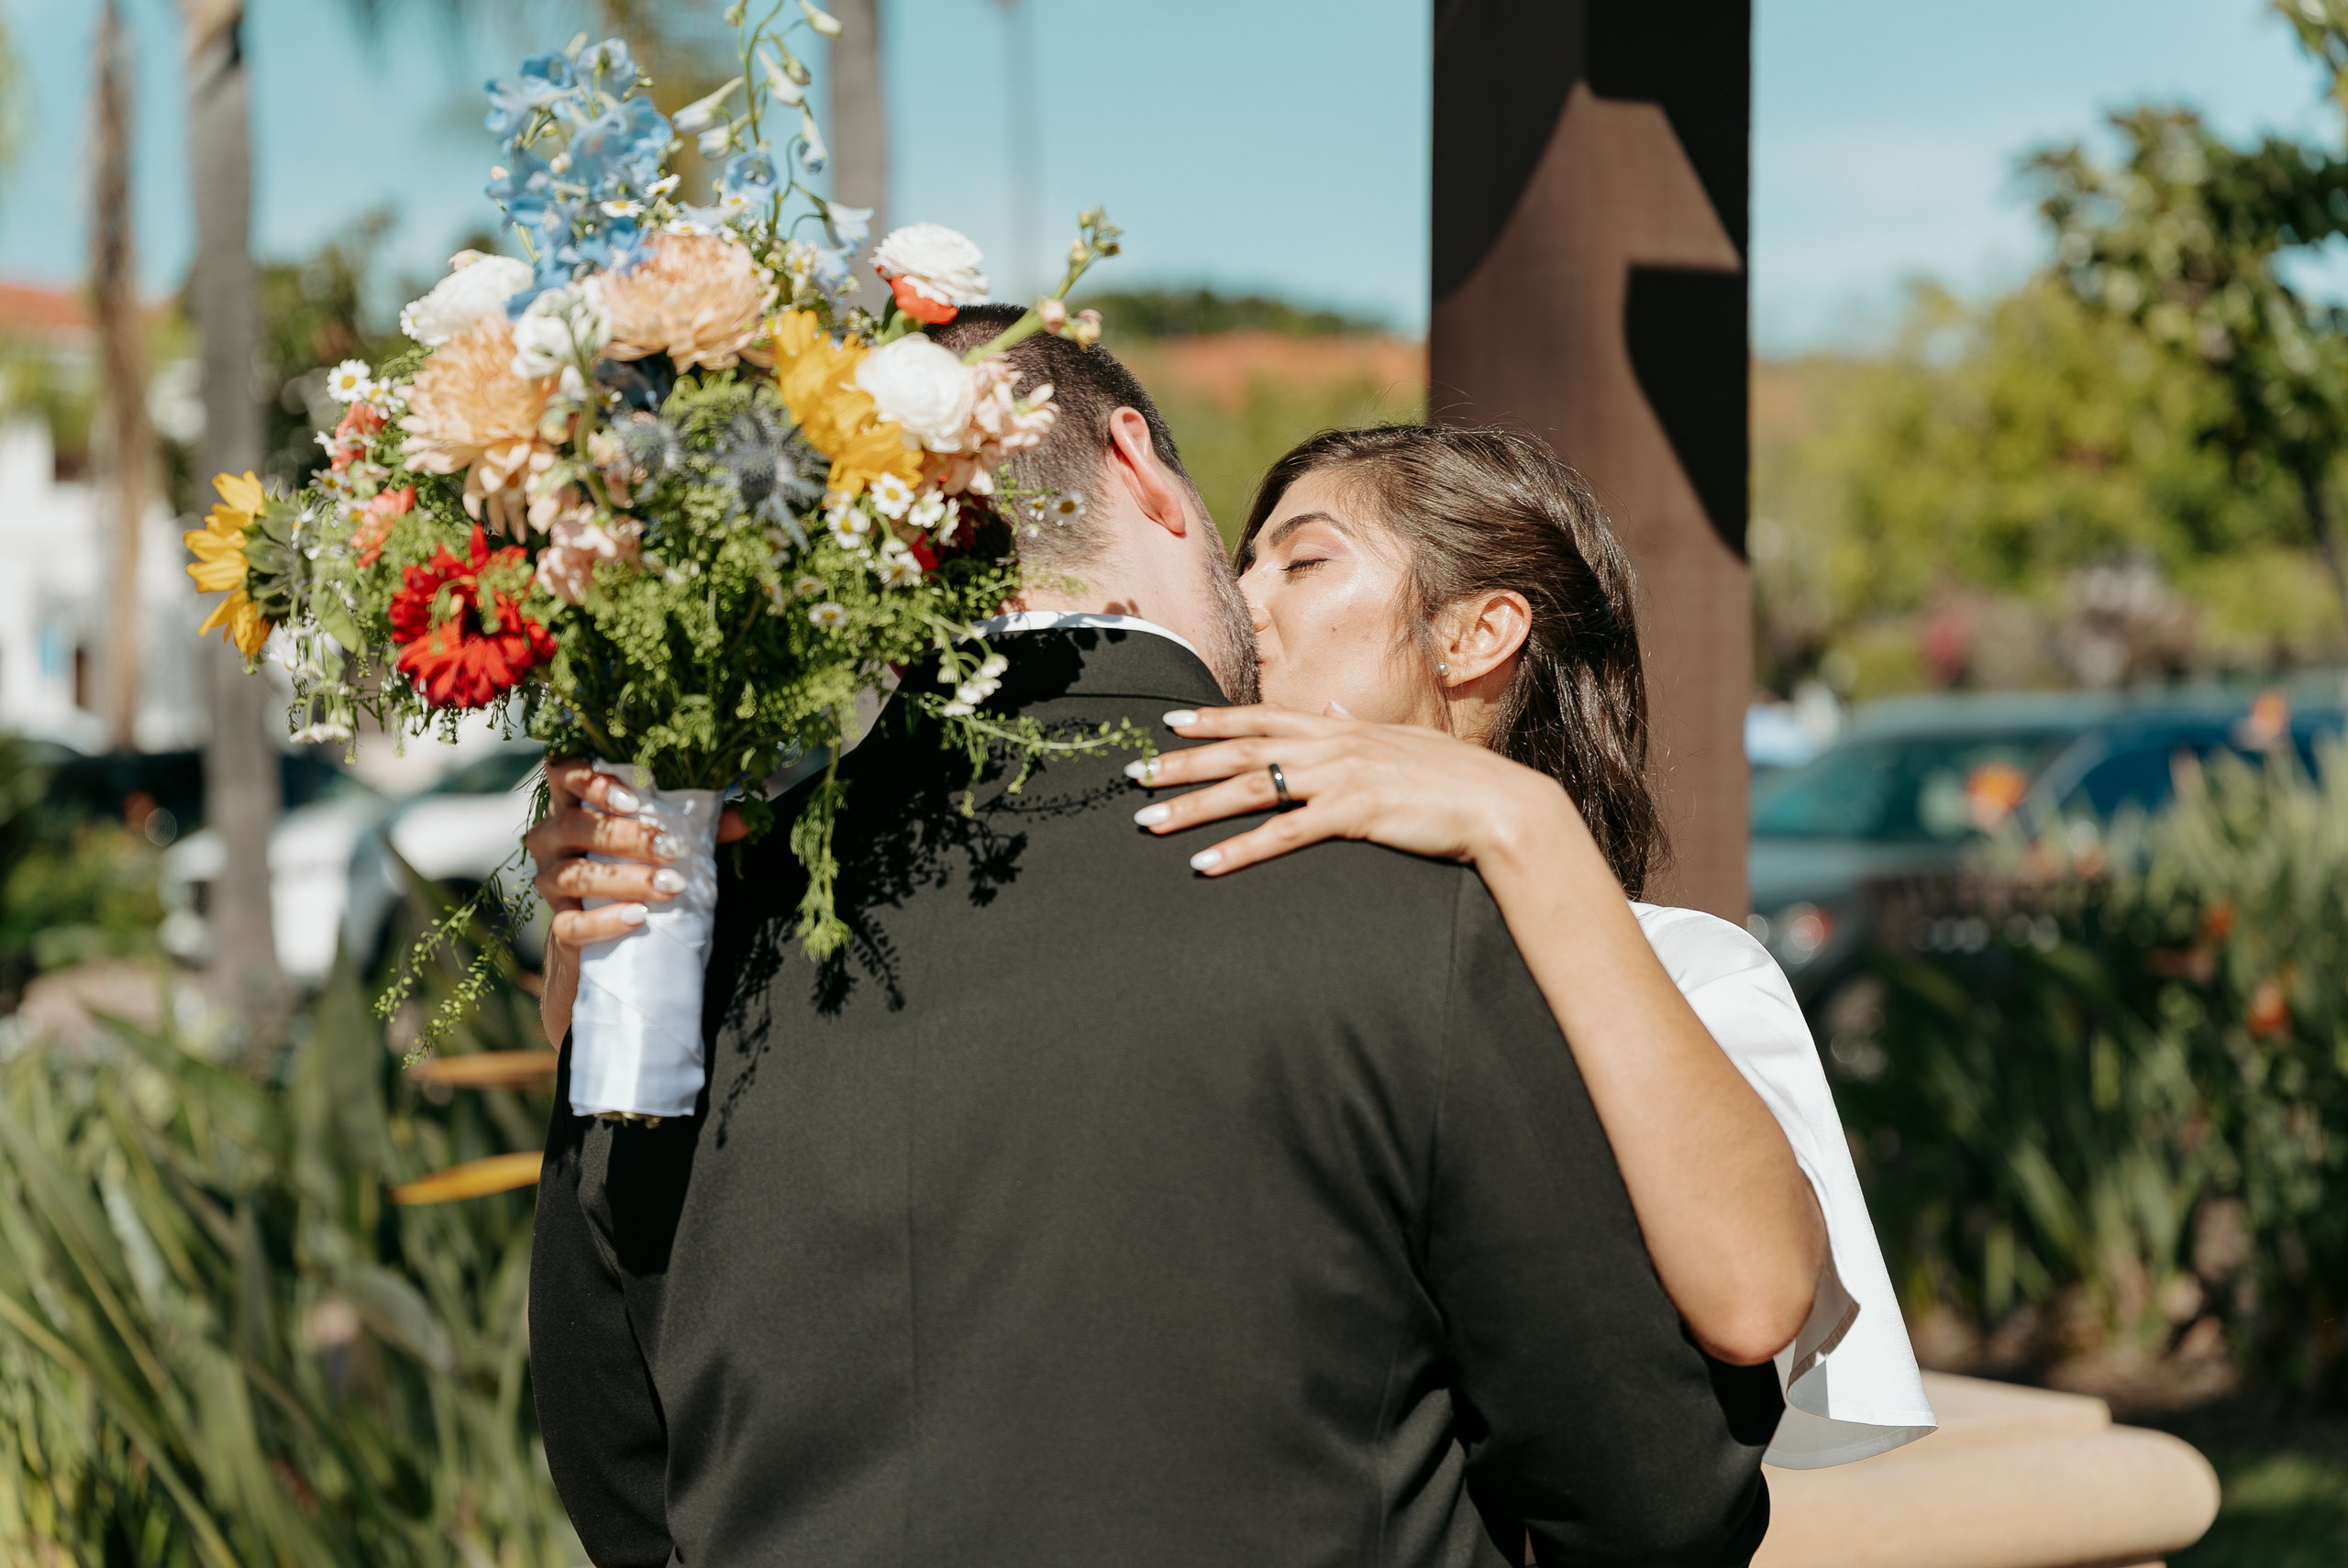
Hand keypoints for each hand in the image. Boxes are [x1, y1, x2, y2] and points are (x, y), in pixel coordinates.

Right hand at [532, 758, 751, 1045]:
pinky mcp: (559, 927)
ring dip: (626, 878)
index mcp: (574, 805)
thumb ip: (701, 827)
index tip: (634, 798)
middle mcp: (552, 840)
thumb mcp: (666, 843)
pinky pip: (571, 924)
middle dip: (627, 836)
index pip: (562, 774)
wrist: (611, 947)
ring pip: (575, 875)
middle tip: (672, 849)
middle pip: (573, 825)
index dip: (590, 779)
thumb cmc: (637, 872)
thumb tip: (746, 818)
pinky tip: (638, 917)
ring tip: (670, 886)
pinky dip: (604, 921)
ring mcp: (550, 883)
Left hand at [1127, 704, 1572, 875]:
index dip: (1211, 720)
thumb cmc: (1452, 781)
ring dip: (1195, 806)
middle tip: (1135, 776)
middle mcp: (1333, 744)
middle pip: (1241, 752)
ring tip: (1150, 821)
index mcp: (1340, 728)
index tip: (1168, 722)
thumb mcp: (1400, 743)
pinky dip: (1240, 850)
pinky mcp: (1355, 814)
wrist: (1500, 806)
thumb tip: (1336, 711)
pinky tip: (1206, 864)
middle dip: (1183, 763)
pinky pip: (1285, 834)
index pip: (1261, 718)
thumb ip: (1360, 732)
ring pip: (1251, 789)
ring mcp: (1342, 777)